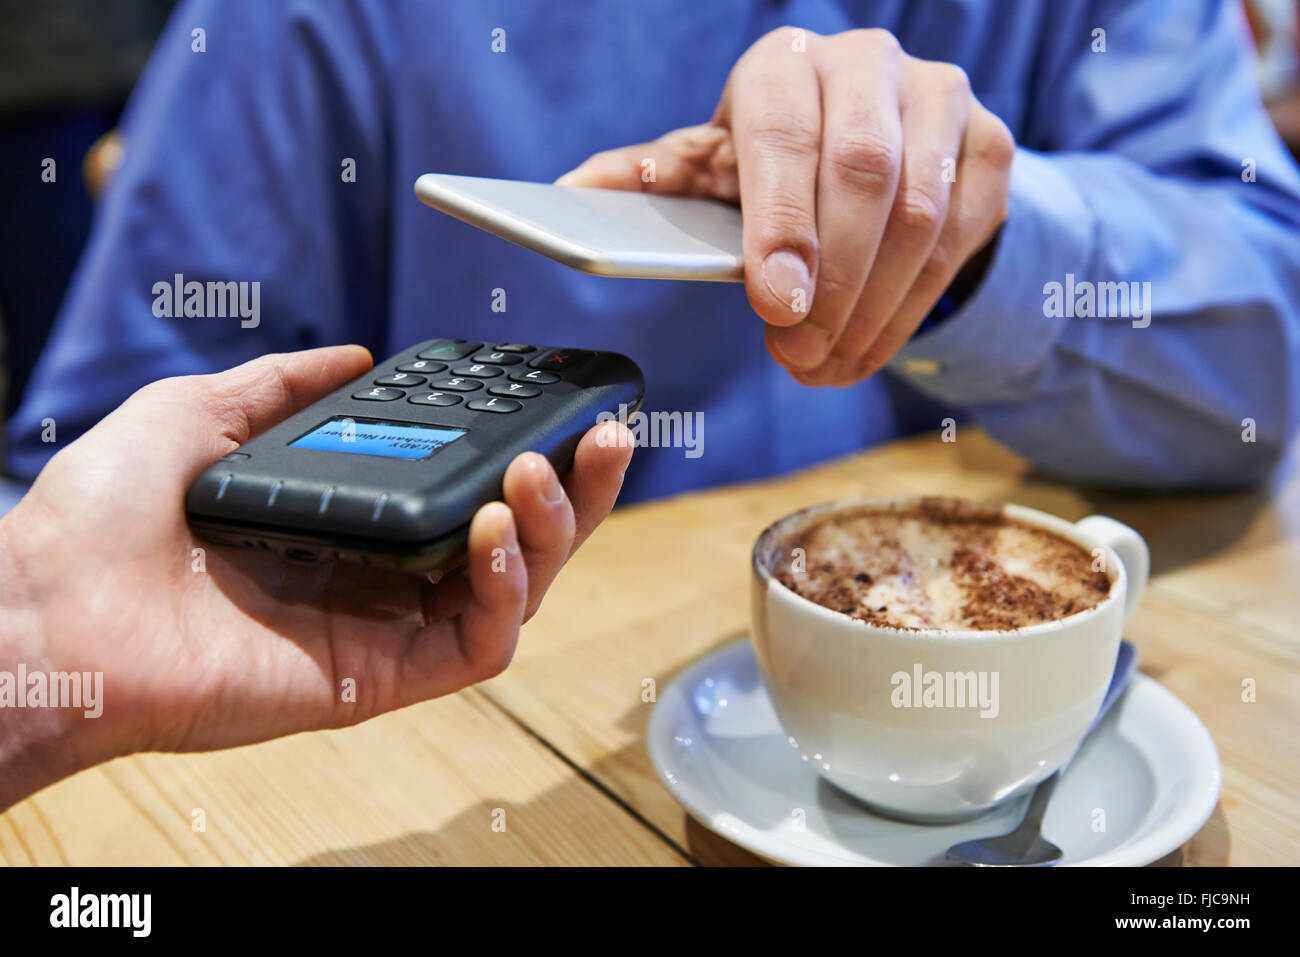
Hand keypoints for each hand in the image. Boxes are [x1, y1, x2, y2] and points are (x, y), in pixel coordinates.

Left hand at [0, 347, 632, 807]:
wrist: (54, 607)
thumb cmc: (106, 519)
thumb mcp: (200, 413)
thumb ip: (284, 385)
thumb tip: (353, 353)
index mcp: (350, 519)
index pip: (468, 489)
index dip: (526, 452)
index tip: (562, 405)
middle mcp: (381, 574)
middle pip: (517, 539)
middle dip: (577, 489)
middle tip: (606, 435)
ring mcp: (388, 628)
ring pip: (518, 590)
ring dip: (551, 529)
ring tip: (539, 472)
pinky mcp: (383, 677)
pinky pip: (480, 642)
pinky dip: (506, 589)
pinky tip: (489, 533)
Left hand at [559, 27, 1014, 385]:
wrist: (878, 145)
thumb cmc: (772, 165)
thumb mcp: (711, 169)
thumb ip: (649, 181)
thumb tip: (562, 194)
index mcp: (784, 64)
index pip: (784, 133)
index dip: (782, 223)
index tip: (776, 306)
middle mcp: (867, 65)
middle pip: (864, 174)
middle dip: (832, 284)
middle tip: (798, 357)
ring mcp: (939, 100)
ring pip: (921, 214)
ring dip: (874, 308)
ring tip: (827, 366)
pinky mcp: (989, 144)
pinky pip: (964, 234)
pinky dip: (916, 306)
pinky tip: (870, 347)